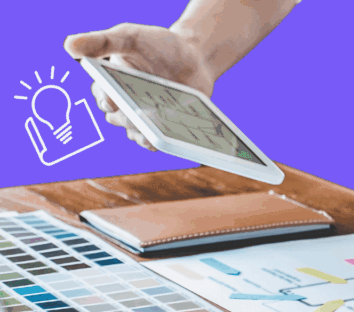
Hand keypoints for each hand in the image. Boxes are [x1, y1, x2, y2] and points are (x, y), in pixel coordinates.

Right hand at [64, 23, 215, 150]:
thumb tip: (69, 45)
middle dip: (128, 118)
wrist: (194, 57)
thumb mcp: (130, 37)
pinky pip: (160, 142)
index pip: (102, 95)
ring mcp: (144, 118)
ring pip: (137, 134)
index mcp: (110, 82)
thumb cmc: (157, 44)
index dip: (106, 99)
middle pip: (119, 119)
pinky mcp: (164, 128)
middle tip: (140, 117)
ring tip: (155, 133)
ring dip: (144, 135)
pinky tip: (172, 138)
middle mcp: (124, 104)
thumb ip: (102, 41)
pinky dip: (164, 141)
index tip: (112, 102)